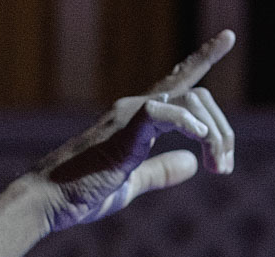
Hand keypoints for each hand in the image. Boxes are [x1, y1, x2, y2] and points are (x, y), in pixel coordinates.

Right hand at [32, 30, 236, 234]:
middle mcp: (134, 108)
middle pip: (197, 95)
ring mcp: (129, 115)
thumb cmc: (80, 194)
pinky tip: (199, 140)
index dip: (202, 59)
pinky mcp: (124, 128)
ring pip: (191, 101)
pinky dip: (188, 123)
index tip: (227, 38)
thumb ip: (161, 171)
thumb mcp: (130, 183)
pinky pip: (165, 112)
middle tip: (225, 166)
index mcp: (136, 120)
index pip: (177, 83)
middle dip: (221, 128)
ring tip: (218, 167)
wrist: (47, 201)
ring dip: (214, 133)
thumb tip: (193, 162)